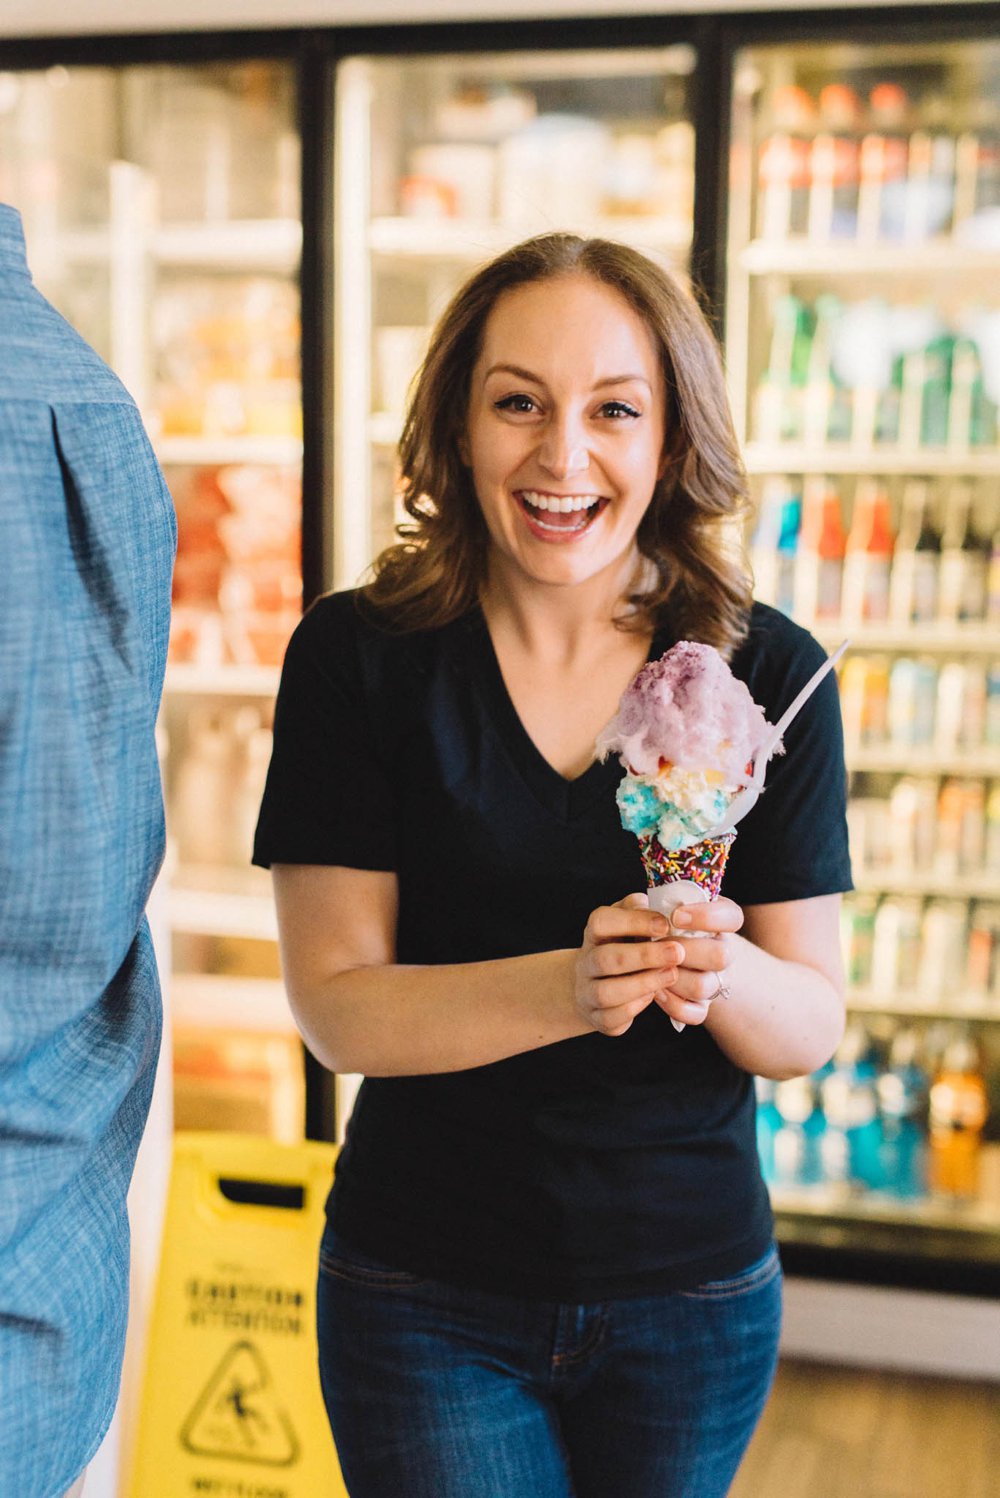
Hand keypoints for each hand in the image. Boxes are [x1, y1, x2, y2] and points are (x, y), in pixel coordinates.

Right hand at [574, 893, 682, 1036]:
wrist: (595, 985)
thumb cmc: (622, 947)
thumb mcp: (626, 924)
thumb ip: (635, 910)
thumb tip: (646, 901)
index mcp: (593, 935)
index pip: (601, 922)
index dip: (633, 921)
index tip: (665, 924)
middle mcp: (585, 963)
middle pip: (606, 959)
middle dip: (645, 956)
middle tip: (678, 952)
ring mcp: (587, 993)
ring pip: (606, 992)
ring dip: (642, 983)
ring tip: (671, 975)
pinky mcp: (596, 1018)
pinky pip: (611, 1018)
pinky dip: (634, 1008)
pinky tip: (655, 997)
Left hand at [654, 897, 743, 1028]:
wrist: (644, 957)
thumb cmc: (646, 927)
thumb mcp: (644, 909)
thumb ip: (643, 904)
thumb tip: (641, 906)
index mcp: (716, 921)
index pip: (731, 917)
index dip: (708, 917)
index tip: (676, 916)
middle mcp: (720, 951)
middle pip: (721, 956)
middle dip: (687, 951)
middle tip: (659, 944)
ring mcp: (713, 981)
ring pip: (704, 986)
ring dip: (674, 978)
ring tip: (651, 968)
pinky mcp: (700, 1006)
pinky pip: (696, 1013)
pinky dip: (673, 1004)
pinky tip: (655, 991)